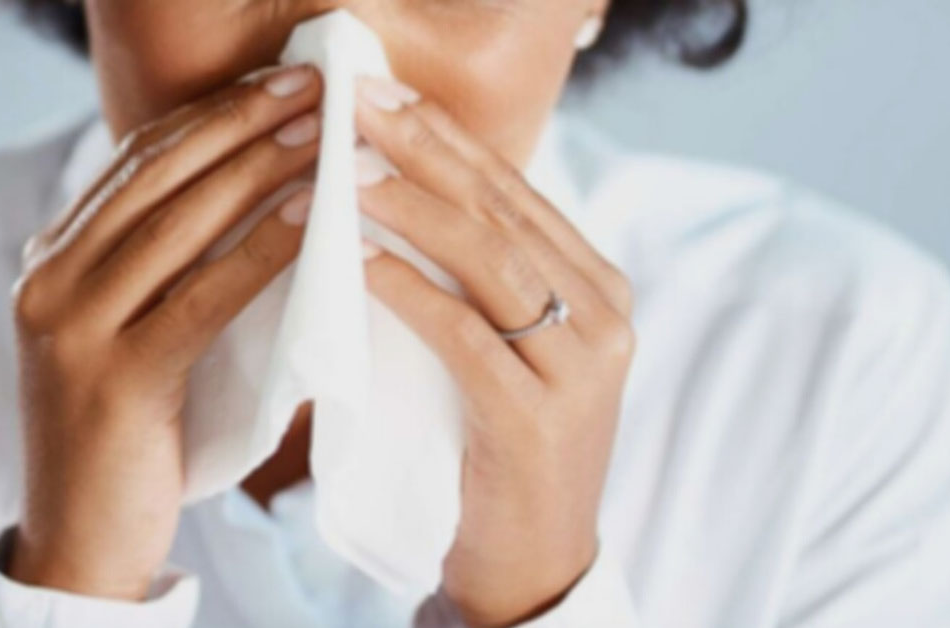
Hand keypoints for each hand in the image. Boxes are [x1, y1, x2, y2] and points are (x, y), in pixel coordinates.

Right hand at [7, 64, 321, 599]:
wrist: (81, 539)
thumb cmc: (128, 435)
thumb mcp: (132, 333)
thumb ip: (163, 269)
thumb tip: (252, 199)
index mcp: (52, 260)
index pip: (136, 161)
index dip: (210, 115)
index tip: (276, 85)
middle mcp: (50, 280)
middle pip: (156, 175)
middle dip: (240, 122)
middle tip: (312, 88)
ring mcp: (73, 327)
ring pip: (177, 224)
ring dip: (258, 170)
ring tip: (322, 133)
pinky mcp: (114, 378)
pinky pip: (201, 297)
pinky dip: (261, 251)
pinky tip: (311, 218)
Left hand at [354, 77, 634, 626]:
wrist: (535, 558)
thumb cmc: (507, 444)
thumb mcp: (512, 346)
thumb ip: (488, 278)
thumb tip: (408, 195)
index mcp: (602, 288)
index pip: (518, 193)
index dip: (449, 140)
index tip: (386, 98)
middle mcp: (605, 316)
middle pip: (504, 213)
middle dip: (425, 152)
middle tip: (357, 108)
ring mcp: (581, 367)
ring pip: (490, 261)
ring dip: (410, 210)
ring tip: (344, 176)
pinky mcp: (539, 418)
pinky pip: (466, 336)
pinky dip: (410, 292)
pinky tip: (360, 262)